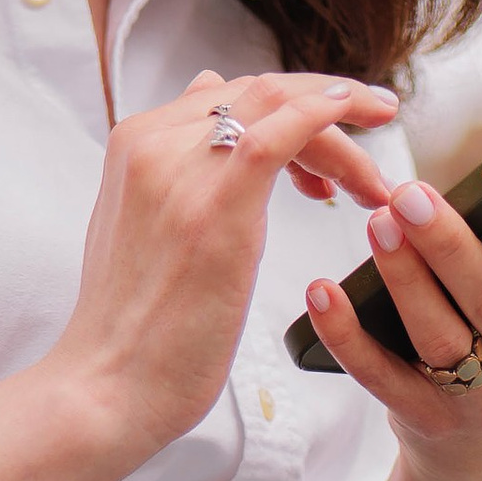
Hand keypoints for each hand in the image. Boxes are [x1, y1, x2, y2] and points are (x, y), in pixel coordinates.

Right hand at [56, 65, 401, 456]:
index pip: (229, 95)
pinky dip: (326, 113)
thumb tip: (207, 92)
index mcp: (134, 143)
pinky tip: (361, 115)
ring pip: (277, 105)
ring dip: (342, 128)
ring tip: (376, 182)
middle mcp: (153, 142)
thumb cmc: (131, 328)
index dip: (291, 110)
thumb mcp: (140, 224)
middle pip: (259, 93)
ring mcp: (181, 170)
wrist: (106, 388)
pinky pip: (280, 131)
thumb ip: (174, 164)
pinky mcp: (216, 206)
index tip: (334, 142)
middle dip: (328, 109)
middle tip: (375, 145)